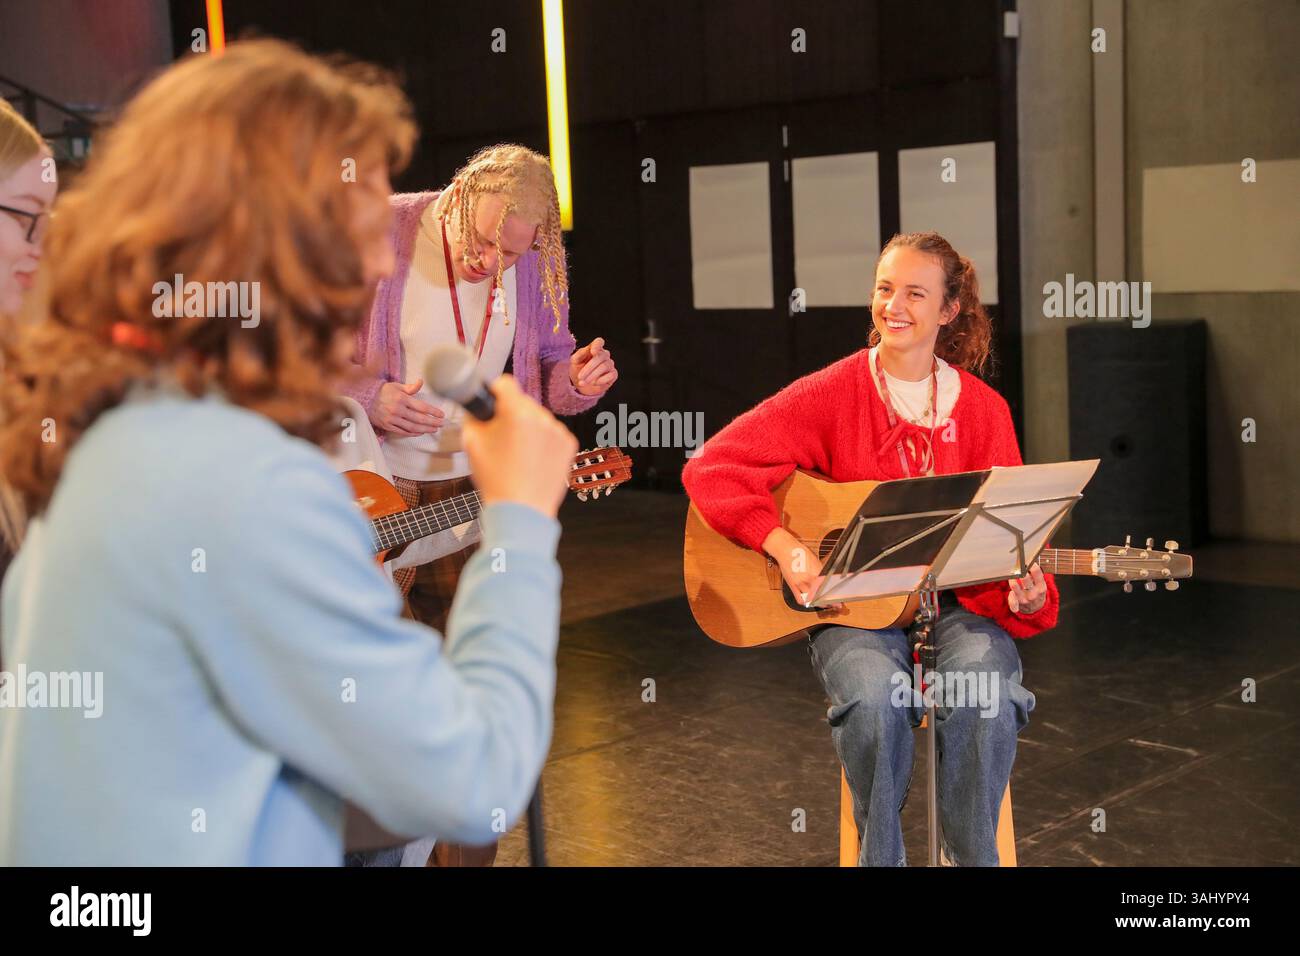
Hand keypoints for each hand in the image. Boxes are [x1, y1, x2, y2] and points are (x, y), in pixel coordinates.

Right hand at [370, 379, 444, 435]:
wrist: (365, 399)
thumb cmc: (383, 392)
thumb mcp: (396, 386)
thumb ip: (410, 387)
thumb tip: (421, 381)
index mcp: (401, 399)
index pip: (421, 406)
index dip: (433, 411)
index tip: (441, 414)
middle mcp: (398, 409)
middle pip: (419, 418)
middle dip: (432, 422)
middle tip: (441, 424)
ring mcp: (392, 419)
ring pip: (412, 427)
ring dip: (425, 429)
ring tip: (434, 429)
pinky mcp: (387, 425)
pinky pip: (403, 431)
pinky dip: (413, 433)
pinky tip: (420, 432)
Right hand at [462, 374, 578, 518]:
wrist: (522, 510)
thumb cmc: (495, 479)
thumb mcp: (472, 443)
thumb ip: (474, 415)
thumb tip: (479, 403)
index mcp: (517, 413)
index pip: (506, 383)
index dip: (494, 391)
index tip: (490, 402)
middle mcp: (542, 417)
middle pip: (522, 402)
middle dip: (511, 414)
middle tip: (501, 437)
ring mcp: (558, 431)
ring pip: (538, 418)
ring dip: (528, 427)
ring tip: (518, 454)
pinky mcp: (569, 444)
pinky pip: (552, 433)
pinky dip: (542, 441)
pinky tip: (533, 460)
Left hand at [569, 336, 617, 395]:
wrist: (581, 384)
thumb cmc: (578, 369)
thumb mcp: (574, 361)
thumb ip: (580, 354)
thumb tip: (588, 349)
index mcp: (594, 348)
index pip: (599, 342)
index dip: (597, 345)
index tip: (593, 352)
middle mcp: (604, 355)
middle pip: (600, 357)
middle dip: (588, 368)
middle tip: (580, 377)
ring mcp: (610, 364)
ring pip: (604, 366)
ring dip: (592, 375)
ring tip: (583, 382)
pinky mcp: (613, 374)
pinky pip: (611, 375)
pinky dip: (601, 380)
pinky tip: (593, 383)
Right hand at [761, 527, 844, 610]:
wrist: (785, 549)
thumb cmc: (799, 551)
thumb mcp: (815, 560)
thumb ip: (820, 572)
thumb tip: (827, 580)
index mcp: (815, 571)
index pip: (827, 588)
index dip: (833, 595)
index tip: (838, 600)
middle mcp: (807, 578)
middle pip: (820, 595)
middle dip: (828, 602)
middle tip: (835, 605)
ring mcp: (799, 583)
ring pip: (810, 599)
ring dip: (818, 603)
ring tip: (824, 604)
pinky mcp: (792, 585)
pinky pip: (799, 598)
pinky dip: (806, 602)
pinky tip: (810, 602)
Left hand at [1007, 563, 1046, 614]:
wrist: (1036, 607)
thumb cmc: (1036, 590)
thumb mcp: (1040, 583)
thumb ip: (1035, 574)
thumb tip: (1028, 560)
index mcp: (1041, 586)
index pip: (1037, 572)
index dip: (1030, 564)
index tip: (1025, 560)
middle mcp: (1034, 593)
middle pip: (1025, 578)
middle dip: (1020, 570)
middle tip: (1016, 566)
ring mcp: (1025, 599)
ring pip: (1015, 586)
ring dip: (1012, 579)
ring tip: (1012, 575)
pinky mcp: (1018, 604)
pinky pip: (1013, 601)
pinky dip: (1011, 598)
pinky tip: (1011, 593)